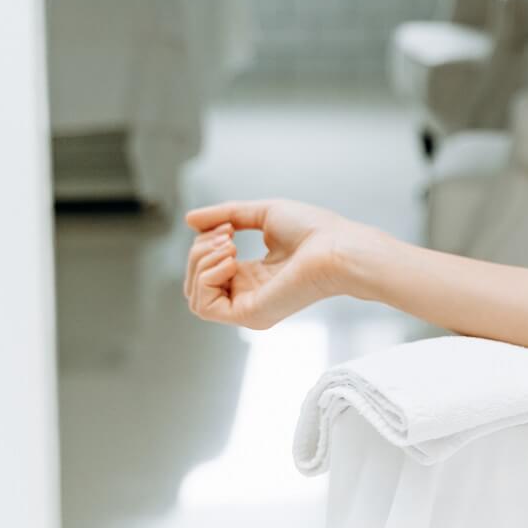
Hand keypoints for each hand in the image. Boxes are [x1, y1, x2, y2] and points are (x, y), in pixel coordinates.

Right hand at [181, 198, 377, 328]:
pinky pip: (204, 306)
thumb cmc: (315, 230)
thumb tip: (189, 219)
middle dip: (199, 251)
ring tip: (228, 245)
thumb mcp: (263, 213)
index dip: (205, 244)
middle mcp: (250, 292)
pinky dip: (206, 278)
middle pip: (195, 280)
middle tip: (226, 234)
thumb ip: (225, 215)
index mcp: (255, 274)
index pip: (208, 268)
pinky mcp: (250, 314)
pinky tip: (230, 261)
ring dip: (200, 263)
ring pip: (194, 294)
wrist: (338, 247)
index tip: (227, 226)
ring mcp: (249, 306)